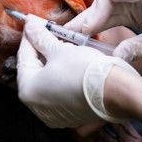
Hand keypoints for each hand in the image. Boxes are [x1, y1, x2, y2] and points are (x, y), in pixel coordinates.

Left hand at [16, 16, 135, 127]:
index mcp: (28, 91)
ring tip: (62, 47)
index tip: (32, 25)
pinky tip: (71, 65)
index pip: (23, 56)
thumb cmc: (86, 72)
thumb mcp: (59, 49)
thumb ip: (40, 37)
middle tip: (48, 33)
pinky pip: (59, 92)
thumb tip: (29, 25)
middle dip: (41, 50)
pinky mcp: (69, 116)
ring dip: (52, 64)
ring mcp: (53, 114)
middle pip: (34, 70)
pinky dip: (61, 78)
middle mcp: (36, 107)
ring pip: (47, 81)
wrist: (117, 93)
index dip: (30, 37)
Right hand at [63, 0, 141, 64]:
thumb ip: (140, 48)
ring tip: (75, 36)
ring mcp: (136, 3)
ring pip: (105, 5)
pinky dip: (99, 25)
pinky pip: (111, 16)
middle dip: (93, 12)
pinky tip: (87, 37)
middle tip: (79, 33)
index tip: (126, 3)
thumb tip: (114, 58)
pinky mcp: (134, 15)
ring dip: (92, 20)